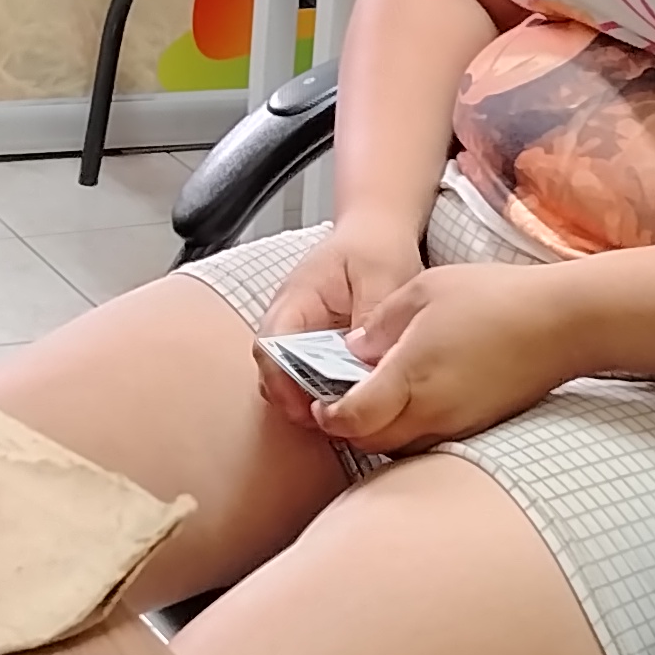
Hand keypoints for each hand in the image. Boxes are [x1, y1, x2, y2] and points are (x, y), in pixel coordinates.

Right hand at [254, 218, 427, 424]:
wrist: (376, 231)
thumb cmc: (375, 246)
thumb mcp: (383, 276)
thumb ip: (371, 317)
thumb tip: (361, 361)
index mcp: (296, 298)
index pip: (271, 345)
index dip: (282, 381)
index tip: (306, 408)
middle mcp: (288, 318)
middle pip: (272, 370)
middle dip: (293, 400)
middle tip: (329, 424)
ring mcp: (300, 333)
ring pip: (287, 377)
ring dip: (308, 399)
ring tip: (341, 418)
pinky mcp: (316, 346)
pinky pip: (309, 376)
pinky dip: (324, 392)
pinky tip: (350, 402)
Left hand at [314, 260, 583, 453]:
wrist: (563, 322)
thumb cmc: (496, 298)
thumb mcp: (424, 290)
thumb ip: (380, 323)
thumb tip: (354, 349)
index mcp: (411, 376)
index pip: (352, 418)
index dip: (327, 415)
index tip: (318, 400)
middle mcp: (432, 411)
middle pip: (370, 441)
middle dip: (347, 427)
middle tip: (336, 400)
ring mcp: (458, 425)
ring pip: (399, 446)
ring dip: (378, 431)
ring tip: (373, 398)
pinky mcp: (477, 428)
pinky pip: (429, 441)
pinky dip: (410, 430)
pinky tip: (412, 401)